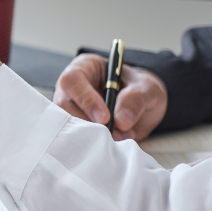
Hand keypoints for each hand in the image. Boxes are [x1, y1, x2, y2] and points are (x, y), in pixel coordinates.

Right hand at [53, 54, 167, 140]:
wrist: (144, 109)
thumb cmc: (140, 89)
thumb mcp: (146, 87)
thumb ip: (136, 97)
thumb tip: (121, 120)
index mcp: (85, 68)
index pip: (73, 80)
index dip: (86, 99)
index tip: (105, 117)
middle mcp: (72, 89)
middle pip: (65, 106)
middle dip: (90, 122)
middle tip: (114, 133)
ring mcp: (71, 109)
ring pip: (69, 124)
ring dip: (93, 135)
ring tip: (119, 137)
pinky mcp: (75, 128)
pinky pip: (77, 137)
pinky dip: (95, 142)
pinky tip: (114, 141)